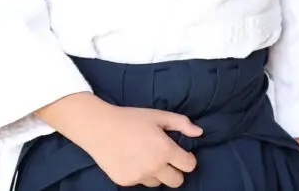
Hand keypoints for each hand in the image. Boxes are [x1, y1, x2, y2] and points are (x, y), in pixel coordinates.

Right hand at [76, 101, 202, 187]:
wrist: (99, 127)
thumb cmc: (130, 119)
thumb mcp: (158, 115)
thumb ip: (181, 123)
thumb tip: (199, 132)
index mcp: (165, 150)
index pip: (189, 166)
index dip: (188, 159)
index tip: (183, 154)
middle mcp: (154, 167)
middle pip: (177, 181)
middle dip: (176, 171)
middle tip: (167, 159)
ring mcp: (139, 177)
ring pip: (158, 183)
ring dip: (158, 173)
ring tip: (146, 156)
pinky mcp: (126, 182)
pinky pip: (141, 182)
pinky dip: (141, 174)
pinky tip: (132, 159)